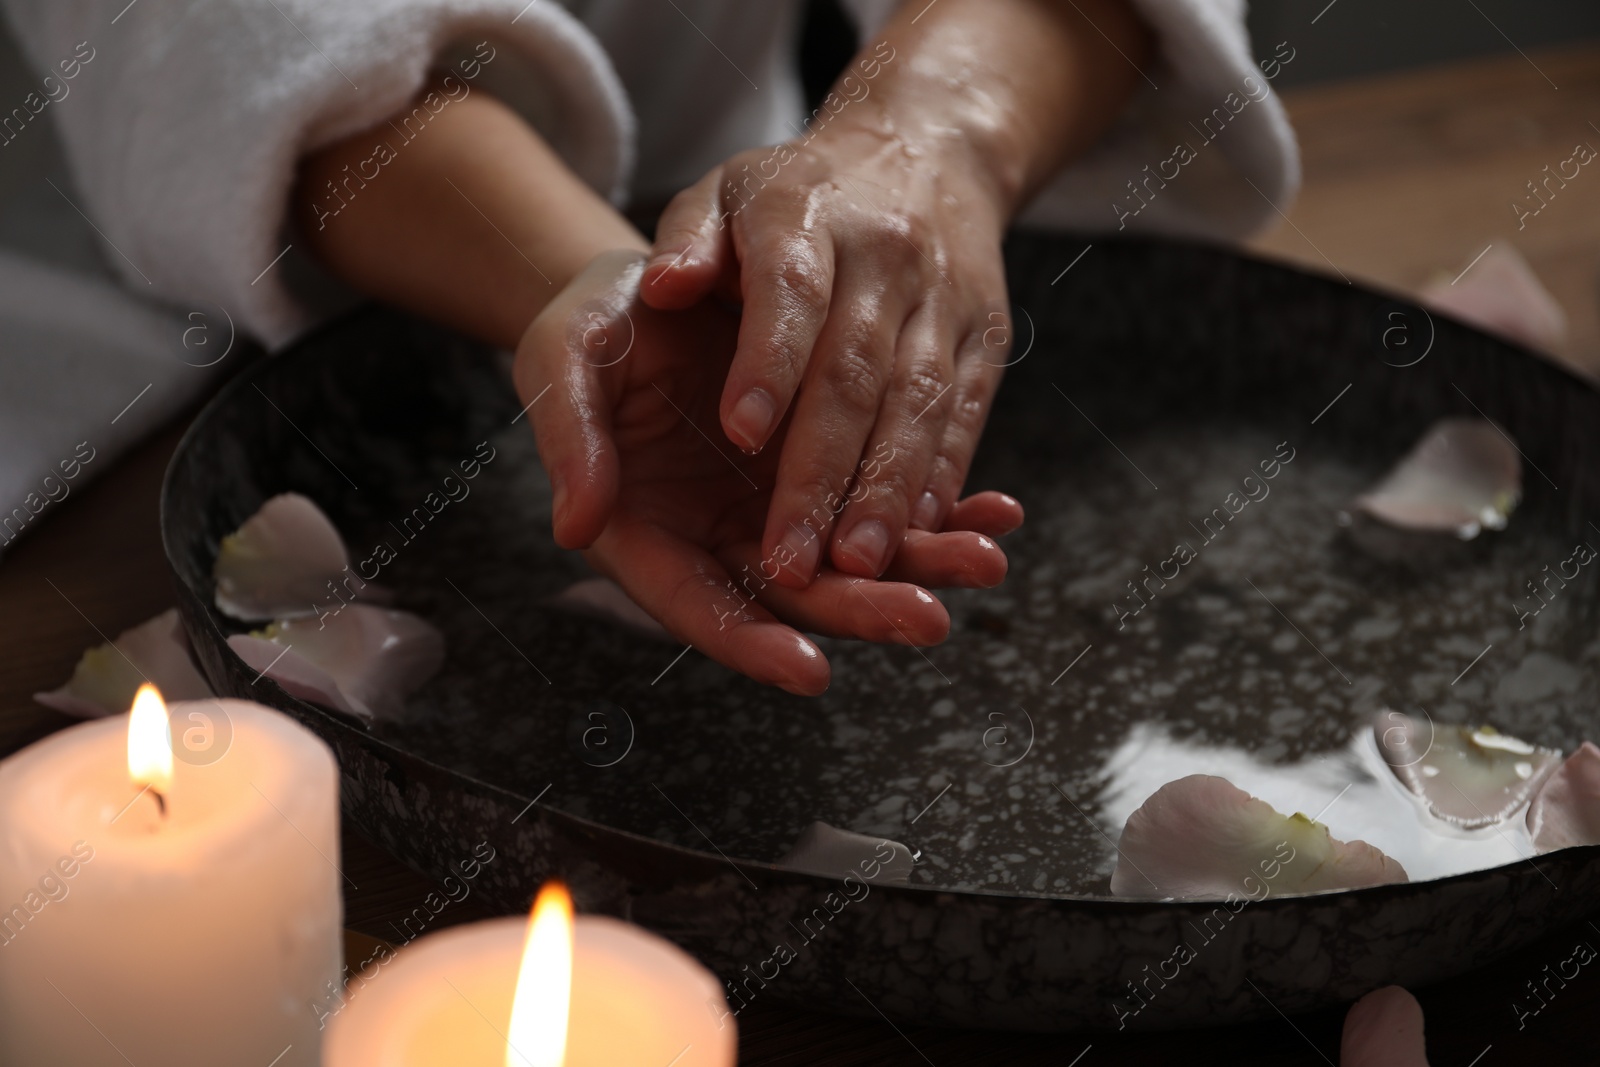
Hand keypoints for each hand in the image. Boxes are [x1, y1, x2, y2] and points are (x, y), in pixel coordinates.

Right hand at [517, 250, 1021, 694]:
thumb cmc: (592, 327)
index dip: (750, 640)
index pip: (698, 606)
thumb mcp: (564, 363)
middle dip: (863, 608)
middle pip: (794, 595)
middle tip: (929, 617)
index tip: (810, 667)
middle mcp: (718, 537)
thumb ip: (570, 441)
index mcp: (647, 534)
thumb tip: (578, 524)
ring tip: (986, 559)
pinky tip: (996, 508)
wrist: (645, 285)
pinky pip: (881, 499)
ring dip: (921, 563)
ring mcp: (774, 509)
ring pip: (853, 555)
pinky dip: (937, 503)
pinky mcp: (819, 471)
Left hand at [639, 117, 1017, 585]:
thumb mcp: (724, 188)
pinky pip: (966, 416)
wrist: (925, 148)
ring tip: (859, 567)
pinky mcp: (984, 336)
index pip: (790, 291)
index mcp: (806, 213)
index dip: (770, 362)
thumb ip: (685, 239)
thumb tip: (661, 286)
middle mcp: (885, 255)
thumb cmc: (797, 191)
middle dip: (824, 472)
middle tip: (790, 558)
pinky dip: (943, 477)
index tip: (740, 436)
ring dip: (890, 492)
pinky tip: (921, 534)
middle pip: (857, 373)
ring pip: (920, 405)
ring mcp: (943, 299)